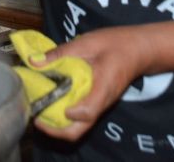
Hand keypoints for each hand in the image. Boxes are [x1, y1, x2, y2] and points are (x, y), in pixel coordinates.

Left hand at [31, 27, 146, 141]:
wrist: (139, 49)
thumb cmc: (116, 44)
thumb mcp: (87, 43)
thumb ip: (61, 53)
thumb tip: (34, 61)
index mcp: (103, 88)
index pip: (86, 112)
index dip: (67, 112)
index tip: (50, 102)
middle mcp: (102, 102)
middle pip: (78, 130)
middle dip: (54, 129)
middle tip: (36, 116)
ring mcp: (100, 105)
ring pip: (78, 127)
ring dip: (58, 124)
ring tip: (41, 110)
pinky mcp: (98, 103)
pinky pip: (81, 117)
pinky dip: (65, 115)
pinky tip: (54, 101)